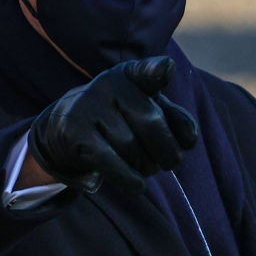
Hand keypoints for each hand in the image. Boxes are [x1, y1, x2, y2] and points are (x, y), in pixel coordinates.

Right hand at [27, 56, 198, 194]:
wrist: (67, 130)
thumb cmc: (120, 120)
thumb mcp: (148, 111)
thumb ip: (176, 120)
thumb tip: (188, 139)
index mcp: (131, 75)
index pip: (146, 72)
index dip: (157, 71)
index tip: (166, 69)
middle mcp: (108, 84)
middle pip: (152, 124)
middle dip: (166, 151)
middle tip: (167, 162)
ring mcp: (88, 106)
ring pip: (131, 148)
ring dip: (144, 167)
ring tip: (142, 166)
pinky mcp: (74, 132)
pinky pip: (110, 162)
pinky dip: (128, 179)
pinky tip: (137, 186)